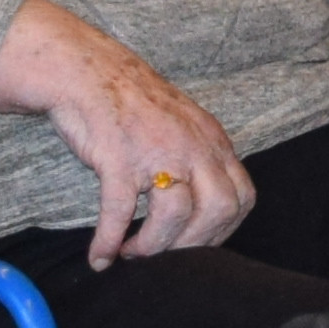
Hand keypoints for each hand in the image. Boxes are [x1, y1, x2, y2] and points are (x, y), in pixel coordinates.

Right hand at [0, 0, 252, 264]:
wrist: (85, 70)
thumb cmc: (129, 102)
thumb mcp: (181, 123)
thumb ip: (197, 157)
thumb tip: (198, 211)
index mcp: (211, 139)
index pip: (242, 196)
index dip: (224, 230)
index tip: (195, 244)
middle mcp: (192, 145)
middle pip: (219, 210)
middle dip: (193, 245)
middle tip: (165, 256)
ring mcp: (158, 151)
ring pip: (174, 216)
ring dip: (152, 247)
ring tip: (131, 254)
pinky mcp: (119, 158)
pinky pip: (119, 213)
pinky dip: (108, 242)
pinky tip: (100, 257)